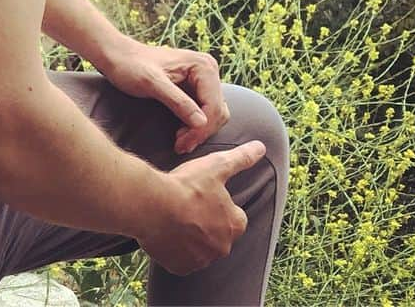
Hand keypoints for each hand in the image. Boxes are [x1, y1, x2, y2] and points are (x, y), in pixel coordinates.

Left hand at [96, 34, 228, 153]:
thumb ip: (178, 102)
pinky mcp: (196, 88)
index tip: (182, 144)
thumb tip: (202, 123)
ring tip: (179, 142)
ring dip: (198, 131)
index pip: (213, 106)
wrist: (118, 57)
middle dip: (200, 132)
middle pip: (217, 112)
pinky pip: (204, 112)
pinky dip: (195, 126)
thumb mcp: (152, 84)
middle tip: (180, 146)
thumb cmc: (130, 66)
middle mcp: (208, 70)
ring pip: (213, 115)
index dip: (201, 129)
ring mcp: (203, 79)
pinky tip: (180, 134)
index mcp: (203, 66)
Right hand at [137, 140, 265, 274]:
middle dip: (207, 223)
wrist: (153, 206)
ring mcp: (201, 260)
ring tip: (175, 216)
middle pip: (218, 235)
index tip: (207, 196)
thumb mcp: (216, 166)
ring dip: (192, 236)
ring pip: (200, 248)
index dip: (222, 205)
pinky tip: (166, 231)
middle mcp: (222, 247)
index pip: (236, 218)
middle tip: (188, 205)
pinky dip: (176, 249)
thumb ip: (240, 159)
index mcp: (234, 225)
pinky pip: (181, 259)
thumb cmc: (187, 186)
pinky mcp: (180, 267)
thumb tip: (261, 147)